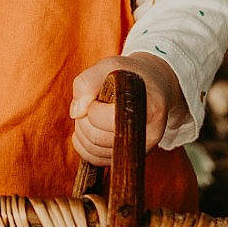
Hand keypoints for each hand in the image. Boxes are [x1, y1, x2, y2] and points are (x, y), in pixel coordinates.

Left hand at [68, 54, 186, 165]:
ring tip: (90, 114)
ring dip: (82, 132)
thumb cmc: (130, 74)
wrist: (152, 86)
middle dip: (84, 120)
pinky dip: (84, 146)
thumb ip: (88, 82)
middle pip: (97, 137)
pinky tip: (88, 129)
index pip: (107, 119)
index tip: (99, 94)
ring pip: (94, 151)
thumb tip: (75, 113)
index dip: (93, 106)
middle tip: (90, 104)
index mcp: (151, 108)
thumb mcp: (110, 65)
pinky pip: (97, 161)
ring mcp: (142, 149)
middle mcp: (151, 134)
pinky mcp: (131, 157)